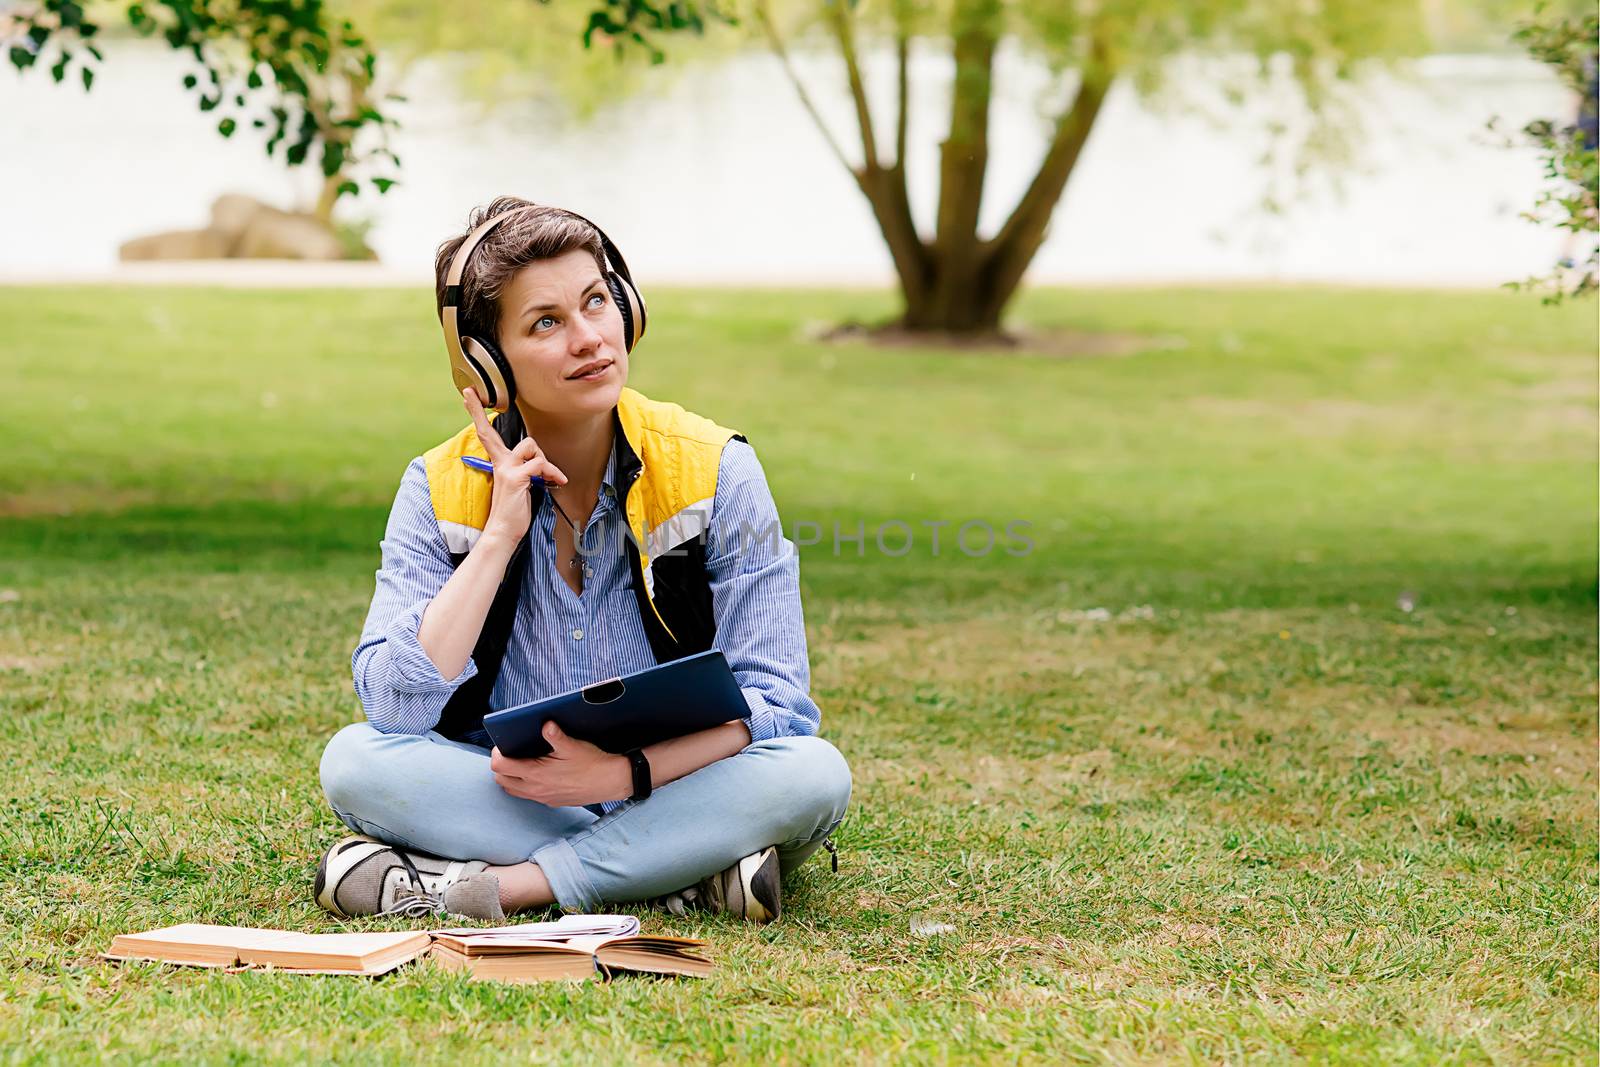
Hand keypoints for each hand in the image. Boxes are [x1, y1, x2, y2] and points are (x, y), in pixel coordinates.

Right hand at [461, 387, 567, 546]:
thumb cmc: (514, 510)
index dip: (478, 416)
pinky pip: (539, 464)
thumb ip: (525, 468)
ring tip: (548, 476)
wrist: (504, 531)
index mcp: (499, 464)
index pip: (487, 436)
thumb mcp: (519, 484)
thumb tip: (539, 461)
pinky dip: (552, 472)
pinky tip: (556, 482)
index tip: (469, 396)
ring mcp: (506, 470)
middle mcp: (500, 464)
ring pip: (530, 446)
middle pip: (489, 433)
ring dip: (544, 460)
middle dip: (477, 412)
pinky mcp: (516, 478)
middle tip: (469, 394)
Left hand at [490, 721, 630, 806]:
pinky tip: (536, 774)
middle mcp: (536, 789)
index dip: (497, 754)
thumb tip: (545, 724)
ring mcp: (543, 797)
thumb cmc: (593, 763)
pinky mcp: (551, 802)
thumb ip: (555, 735)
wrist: (611, 782)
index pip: (500, 767)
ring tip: (520, 763)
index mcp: (536, 773)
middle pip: (501, 780)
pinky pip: (527, 796)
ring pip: (513, 790)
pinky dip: (524, 785)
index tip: (503, 744)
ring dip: (510, 778)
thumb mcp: (573, 746)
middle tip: (511, 752)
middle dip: (501, 766)